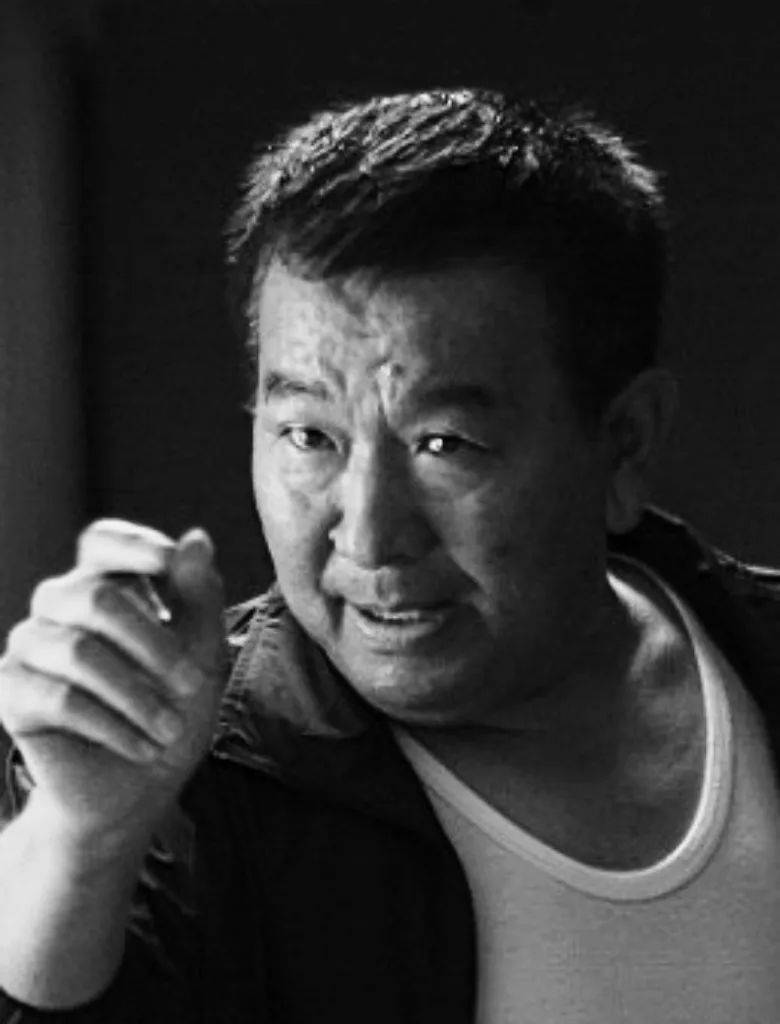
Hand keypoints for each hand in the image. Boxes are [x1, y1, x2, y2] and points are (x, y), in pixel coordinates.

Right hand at [0, 519, 226, 861]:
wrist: (138, 788)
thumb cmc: (174, 709)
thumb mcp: (203, 653)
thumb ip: (199, 595)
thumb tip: (196, 537)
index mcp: (105, 584)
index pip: (102, 541)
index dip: (133, 547)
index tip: (169, 566)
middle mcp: (59, 606)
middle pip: (96, 598)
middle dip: (155, 644)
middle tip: (193, 685)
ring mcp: (30, 647)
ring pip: (78, 652)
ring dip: (136, 696)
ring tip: (170, 728)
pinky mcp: (12, 695)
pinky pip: (58, 700)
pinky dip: (111, 726)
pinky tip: (142, 746)